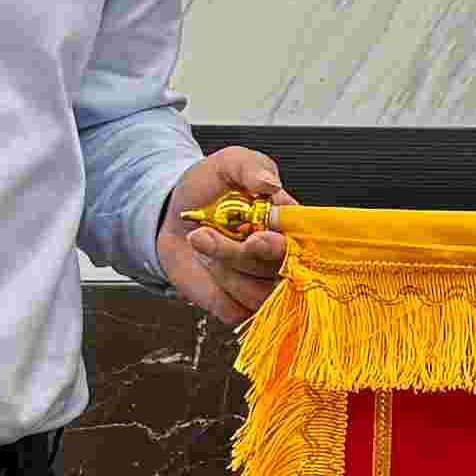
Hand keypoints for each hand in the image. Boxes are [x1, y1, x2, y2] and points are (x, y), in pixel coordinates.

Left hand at [164, 142, 293, 325]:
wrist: (172, 215)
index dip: (281, 246)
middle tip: (203, 235)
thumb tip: (270, 185)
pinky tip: (204, 268)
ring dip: (222, 271)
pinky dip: (215, 293)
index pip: (303, 245)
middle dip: (238, 256)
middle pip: (279, 274)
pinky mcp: (240, 306)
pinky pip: (236, 313)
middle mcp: (283, 258)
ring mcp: (264, 285)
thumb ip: (251, 167)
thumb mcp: (229, 163)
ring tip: (200, 241)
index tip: (256, 238)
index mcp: (290, 225)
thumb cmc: (209, 187)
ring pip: (257, 296)